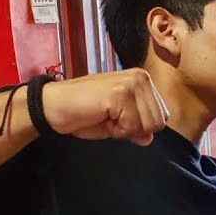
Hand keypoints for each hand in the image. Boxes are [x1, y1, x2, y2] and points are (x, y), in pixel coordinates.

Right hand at [41, 68, 168, 145]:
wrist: (54, 107)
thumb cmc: (84, 112)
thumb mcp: (118, 122)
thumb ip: (138, 127)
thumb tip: (150, 137)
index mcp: (143, 80)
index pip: (162, 116)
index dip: (139, 126)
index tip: (117, 118)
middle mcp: (141, 77)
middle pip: (158, 121)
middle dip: (134, 129)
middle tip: (110, 118)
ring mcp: (131, 84)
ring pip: (148, 125)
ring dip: (125, 129)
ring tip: (105, 116)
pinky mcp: (120, 94)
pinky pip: (132, 126)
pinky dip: (116, 130)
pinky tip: (101, 116)